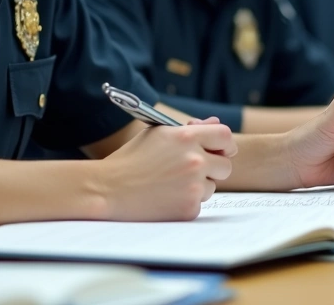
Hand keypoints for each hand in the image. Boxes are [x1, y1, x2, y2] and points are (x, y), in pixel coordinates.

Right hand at [99, 122, 235, 220]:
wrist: (107, 189)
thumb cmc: (131, 159)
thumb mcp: (158, 135)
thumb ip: (189, 130)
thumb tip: (215, 125)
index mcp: (186, 137)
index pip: (225, 136)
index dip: (225, 144)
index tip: (221, 150)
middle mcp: (194, 161)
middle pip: (225, 166)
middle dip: (214, 168)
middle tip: (195, 170)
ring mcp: (193, 186)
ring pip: (211, 187)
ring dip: (198, 186)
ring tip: (170, 184)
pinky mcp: (189, 209)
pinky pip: (198, 204)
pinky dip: (185, 202)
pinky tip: (165, 197)